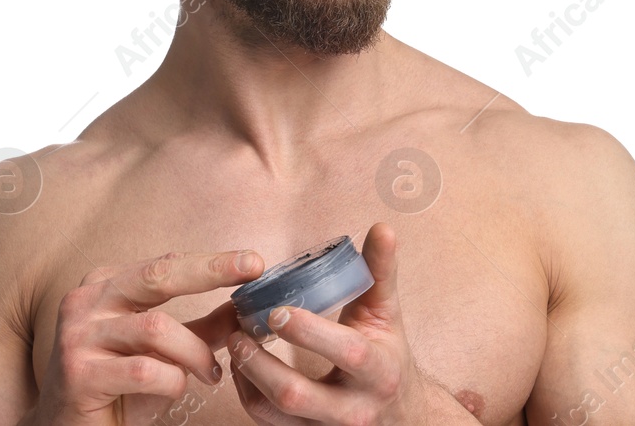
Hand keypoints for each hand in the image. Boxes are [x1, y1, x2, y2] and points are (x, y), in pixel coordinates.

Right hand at [28, 249, 264, 425]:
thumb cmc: (117, 388)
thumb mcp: (163, 353)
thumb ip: (200, 329)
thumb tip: (243, 309)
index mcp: (105, 287)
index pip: (165, 265)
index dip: (212, 262)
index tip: (255, 261)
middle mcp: (86, 302)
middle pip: (158, 277)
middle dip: (211, 271)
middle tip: (253, 267)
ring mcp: (77, 337)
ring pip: (158, 329)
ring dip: (196, 354)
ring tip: (210, 373)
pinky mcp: (78, 374)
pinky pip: (145, 371)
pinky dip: (172, 381)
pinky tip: (175, 389)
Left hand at [228, 223, 462, 424]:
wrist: (400, 414)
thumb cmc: (388, 354)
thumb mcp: (387, 314)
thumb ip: (380, 270)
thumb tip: (382, 227)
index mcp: (380, 371)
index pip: (347, 354)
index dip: (310, 334)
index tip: (277, 311)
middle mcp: (354, 409)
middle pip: (297, 394)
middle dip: (261, 363)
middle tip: (239, 331)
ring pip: (275, 413)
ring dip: (247, 377)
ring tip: (234, 344)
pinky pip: (267, 423)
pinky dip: (247, 392)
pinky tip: (240, 366)